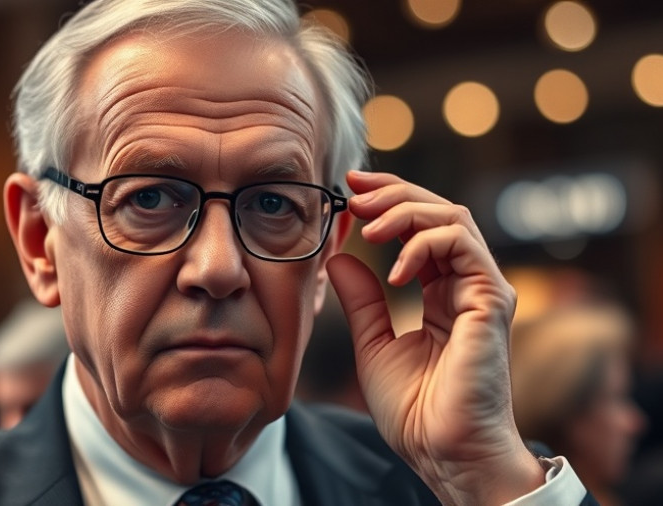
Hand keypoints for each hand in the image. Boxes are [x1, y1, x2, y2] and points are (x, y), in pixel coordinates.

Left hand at [327, 171, 544, 504]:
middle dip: (394, 192)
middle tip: (355, 188)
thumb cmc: (414, 410)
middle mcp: (465, 285)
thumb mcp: (372, 343)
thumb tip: (338, 256)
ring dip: (406, 211)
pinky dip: (424, 244)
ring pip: (453, 218)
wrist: (442, 452)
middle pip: (438, 211)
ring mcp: (482, 290)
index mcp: (440, 293)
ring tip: (368, 225)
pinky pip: (462, 246)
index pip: (419, 230)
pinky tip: (394, 269)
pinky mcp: (492, 300)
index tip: (350, 189)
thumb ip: (361, 300)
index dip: (387, 203)